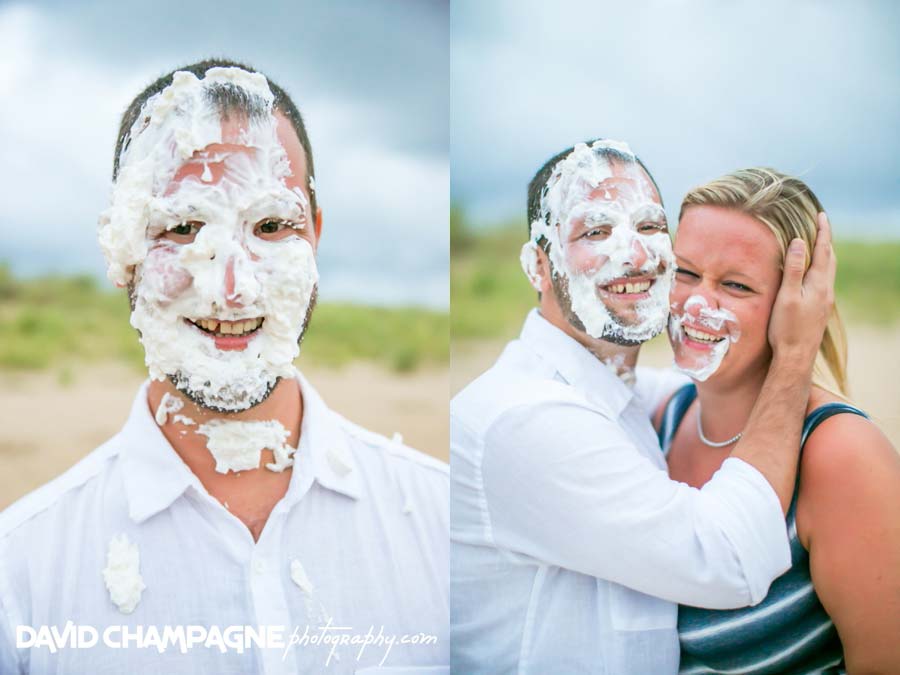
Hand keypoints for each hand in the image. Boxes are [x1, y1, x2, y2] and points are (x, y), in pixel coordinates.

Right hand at [767, 212, 835, 361]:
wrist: (796, 356)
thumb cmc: (787, 327)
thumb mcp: (787, 296)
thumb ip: (794, 269)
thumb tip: (800, 242)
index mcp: (818, 283)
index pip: (823, 250)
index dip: (822, 231)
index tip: (821, 215)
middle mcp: (826, 290)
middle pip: (830, 258)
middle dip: (826, 240)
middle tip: (820, 225)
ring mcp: (825, 300)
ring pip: (829, 270)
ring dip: (825, 254)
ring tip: (819, 244)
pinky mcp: (820, 309)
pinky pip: (824, 280)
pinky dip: (821, 268)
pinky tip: (814, 273)